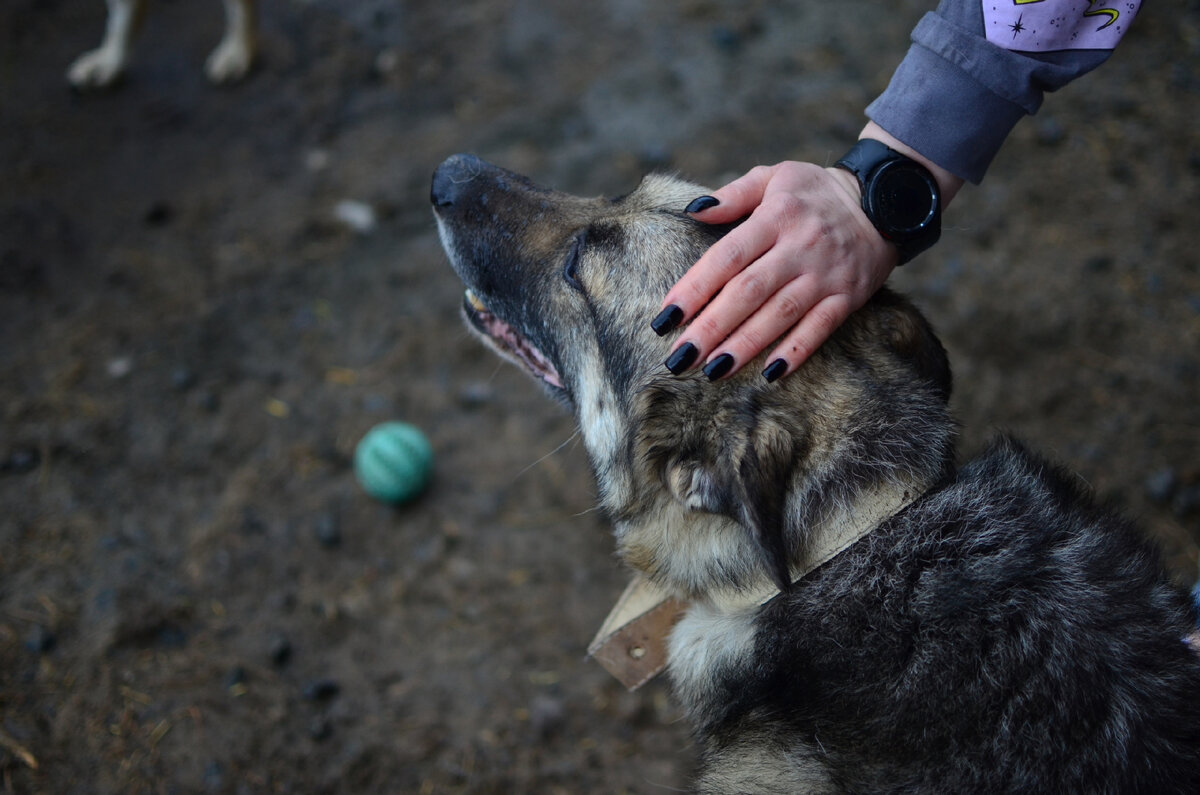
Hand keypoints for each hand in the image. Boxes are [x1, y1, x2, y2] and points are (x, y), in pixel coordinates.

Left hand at [655, 161, 897, 381]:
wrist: (885, 202)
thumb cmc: (816, 191)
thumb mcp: (775, 176)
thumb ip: (733, 194)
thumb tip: (693, 211)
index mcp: (776, 217)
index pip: (727, 257)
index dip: (695, 288)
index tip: (665, 317)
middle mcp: (800, 247)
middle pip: (748, 292)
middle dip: (711, 327)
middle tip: (678, 357)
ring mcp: (825, 275)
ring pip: (780, 315)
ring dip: (745, 346)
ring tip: (712, 371)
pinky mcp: (848, 297)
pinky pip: (820, 329)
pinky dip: (796, 352)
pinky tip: (769, 374)